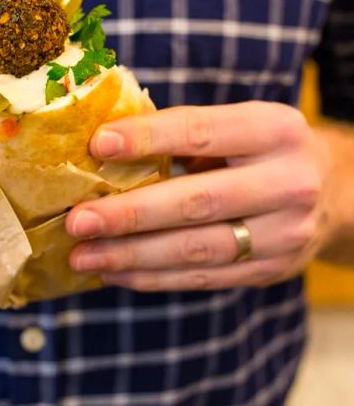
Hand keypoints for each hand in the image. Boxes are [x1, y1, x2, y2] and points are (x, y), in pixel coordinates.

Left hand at [67, 101, 325, 290]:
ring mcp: (283, 233)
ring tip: (82, 256)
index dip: (147, 139)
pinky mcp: (270, 270)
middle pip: (196, 202)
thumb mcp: (238, 126)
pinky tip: (114, 272)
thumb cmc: (261, 150)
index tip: (97, 145)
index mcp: (273, 130)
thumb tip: (101, 148)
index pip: (201, 132)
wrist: (334, 191)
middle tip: (78, 221)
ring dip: (131, 256)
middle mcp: (286, 182)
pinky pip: (203, 279)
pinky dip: (152, 277)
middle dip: (130, 215)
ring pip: (196, 250)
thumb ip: (183, 134)